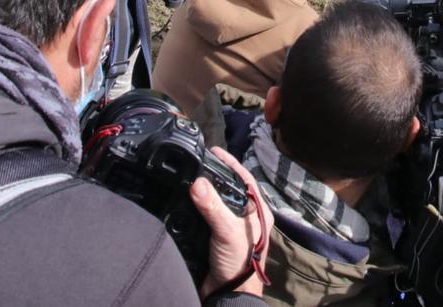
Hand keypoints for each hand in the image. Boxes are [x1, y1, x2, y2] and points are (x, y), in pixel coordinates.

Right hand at [190, 146, 273, 297]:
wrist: (228, 295)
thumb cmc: (238, 264)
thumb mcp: (226, 231)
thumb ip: (213, 206)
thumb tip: (198, 182)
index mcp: (257, 212)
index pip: (245, 179)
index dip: (231, 163)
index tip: (214, 150)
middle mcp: (246, 217)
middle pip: (230, 188)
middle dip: (215, 174)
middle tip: (198, 160)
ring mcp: (231, 227)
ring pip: (217, 201)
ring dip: (205, 190)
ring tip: (190, 175)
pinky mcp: (216, 237)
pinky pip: (205, 215)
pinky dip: (196, 206)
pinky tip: (185, 199)